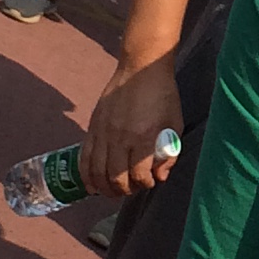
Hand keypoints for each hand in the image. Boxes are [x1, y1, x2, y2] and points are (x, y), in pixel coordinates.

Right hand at [81, 53, 183, 196]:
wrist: (140, 68)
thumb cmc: (162, 95)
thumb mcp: (175, 124)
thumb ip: (169, 153)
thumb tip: (160, 176)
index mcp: (143, 137)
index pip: (138, 174)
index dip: (145, 183)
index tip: (150, 180)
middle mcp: (120, 137)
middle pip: (115, 178)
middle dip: (124, 190)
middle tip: (131, 188)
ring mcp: (103, 132)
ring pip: (96, 171)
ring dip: (104, 187)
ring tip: (112, 190)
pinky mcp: (93, 126)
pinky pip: (84, 157)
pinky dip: (86, 174)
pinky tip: (92, 184)